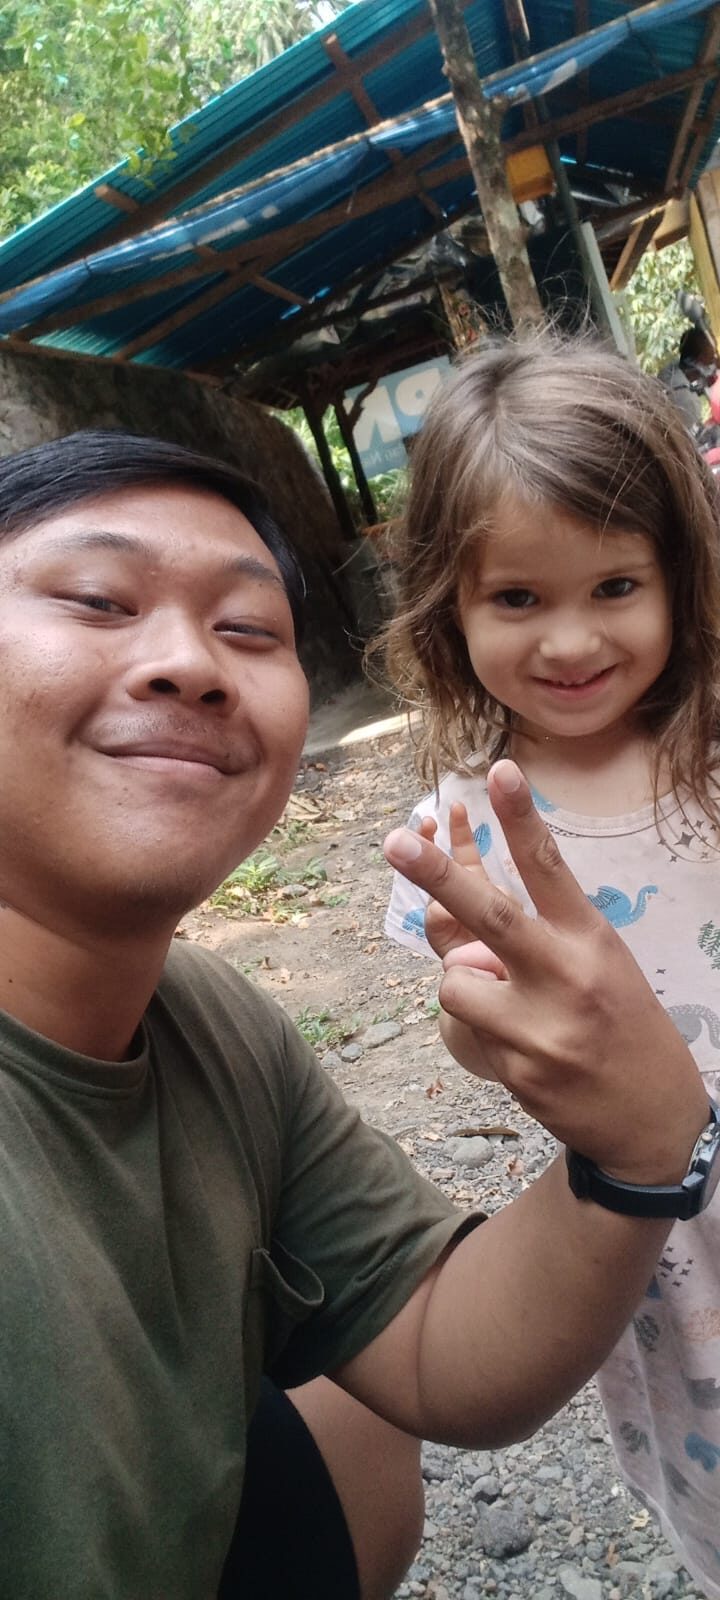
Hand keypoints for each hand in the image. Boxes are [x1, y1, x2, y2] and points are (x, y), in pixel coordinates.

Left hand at [384, 760, 708, 1184]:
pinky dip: (482, 1030)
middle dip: (437, 874)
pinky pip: (465, 1030)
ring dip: (466, 985)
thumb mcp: (600, 962)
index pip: (549, 867)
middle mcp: (566, 975)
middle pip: (490, 914)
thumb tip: (462, 932)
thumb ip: (538, 939)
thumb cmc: (619, 1022)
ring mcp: (541, 1026)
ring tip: (511, 1006)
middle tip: (395, 841)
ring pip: (455, 981)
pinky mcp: (517, 1069)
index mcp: (591, 938)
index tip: (499, 769)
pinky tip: (528, 1050)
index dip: (521, 815)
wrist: (653, 1119)